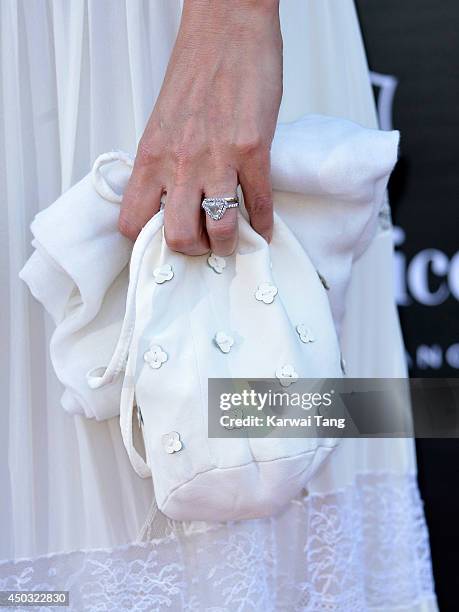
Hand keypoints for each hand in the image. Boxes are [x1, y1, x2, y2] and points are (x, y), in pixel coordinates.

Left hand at [119, 0, 281, 255]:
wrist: (226, 27)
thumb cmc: (196, 71)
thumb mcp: (161, 122)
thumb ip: (163, 163)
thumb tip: (174, 199)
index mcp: (151, 157)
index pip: (133, 221)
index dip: (147, 240)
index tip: (163, 239)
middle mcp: (180, 164)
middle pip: (179, 237)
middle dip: (194, 250)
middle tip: (204, 244)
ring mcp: (218, 159)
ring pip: (220, 229)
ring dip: (229, 244)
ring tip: (233, 241)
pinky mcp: (254, 150)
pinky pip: (260, 203)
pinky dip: (264, 223)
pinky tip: (264, 227)